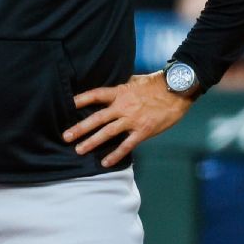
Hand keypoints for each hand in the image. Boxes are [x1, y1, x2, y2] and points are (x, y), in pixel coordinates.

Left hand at [64, 72, 192, 167]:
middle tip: (66, 136)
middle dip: (80, 128)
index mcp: (119, 92)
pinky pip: (126, 145)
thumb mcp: (134, 80)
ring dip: (92, 142)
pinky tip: (105, 162)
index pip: (95, 95)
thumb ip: (121, 87)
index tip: (68, 104)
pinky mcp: (143, 131)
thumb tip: (111, 89)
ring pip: (107, 132)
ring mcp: (132, 120)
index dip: (81, 99)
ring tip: (79, 150)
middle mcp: (122, 107)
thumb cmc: (156, 84)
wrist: (177, 91)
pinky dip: (115, 154)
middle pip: (97, 118)